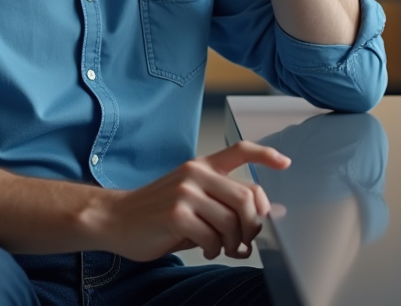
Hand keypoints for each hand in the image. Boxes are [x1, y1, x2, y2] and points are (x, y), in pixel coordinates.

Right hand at [92, 141, 289, 261]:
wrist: (115, 219)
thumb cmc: (155, 212)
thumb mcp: (190, 197)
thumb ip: (220, 201)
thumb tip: (259, 217)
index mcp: (201, 166)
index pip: (240, 150)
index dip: (266, 155)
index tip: (285, 163)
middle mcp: (196, 174)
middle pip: (247, 196)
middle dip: (254, 225)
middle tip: (246, 241)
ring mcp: (186, 192)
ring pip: (232, 221)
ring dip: (233, 243)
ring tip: (223, 249)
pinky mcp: (176, 214)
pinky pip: (213, 238)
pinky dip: (214, 250)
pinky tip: (204, 249)